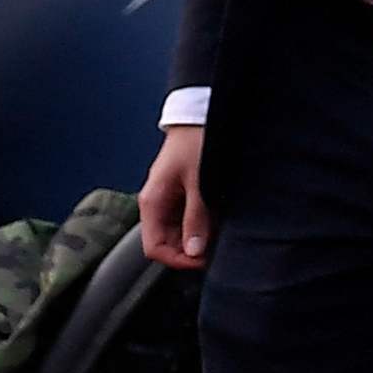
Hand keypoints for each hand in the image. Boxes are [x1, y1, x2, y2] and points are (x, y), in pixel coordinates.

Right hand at [140, 121, 209, 267]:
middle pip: (166, 242)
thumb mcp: (200, 183)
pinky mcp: (179, 191)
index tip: (204, 259)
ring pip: (177, 231)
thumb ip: (196, 218)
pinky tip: (216, 215)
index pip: (154, 248)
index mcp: (152, 203)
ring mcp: (167, 198)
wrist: (199, 113)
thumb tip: (194, 251)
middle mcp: (155, 203)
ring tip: (219, 228)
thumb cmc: (197, 141)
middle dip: (190, 248)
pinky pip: (185, 217)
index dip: (178, 259)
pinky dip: (200, 221)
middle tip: (217, 244)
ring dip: (197, 234)